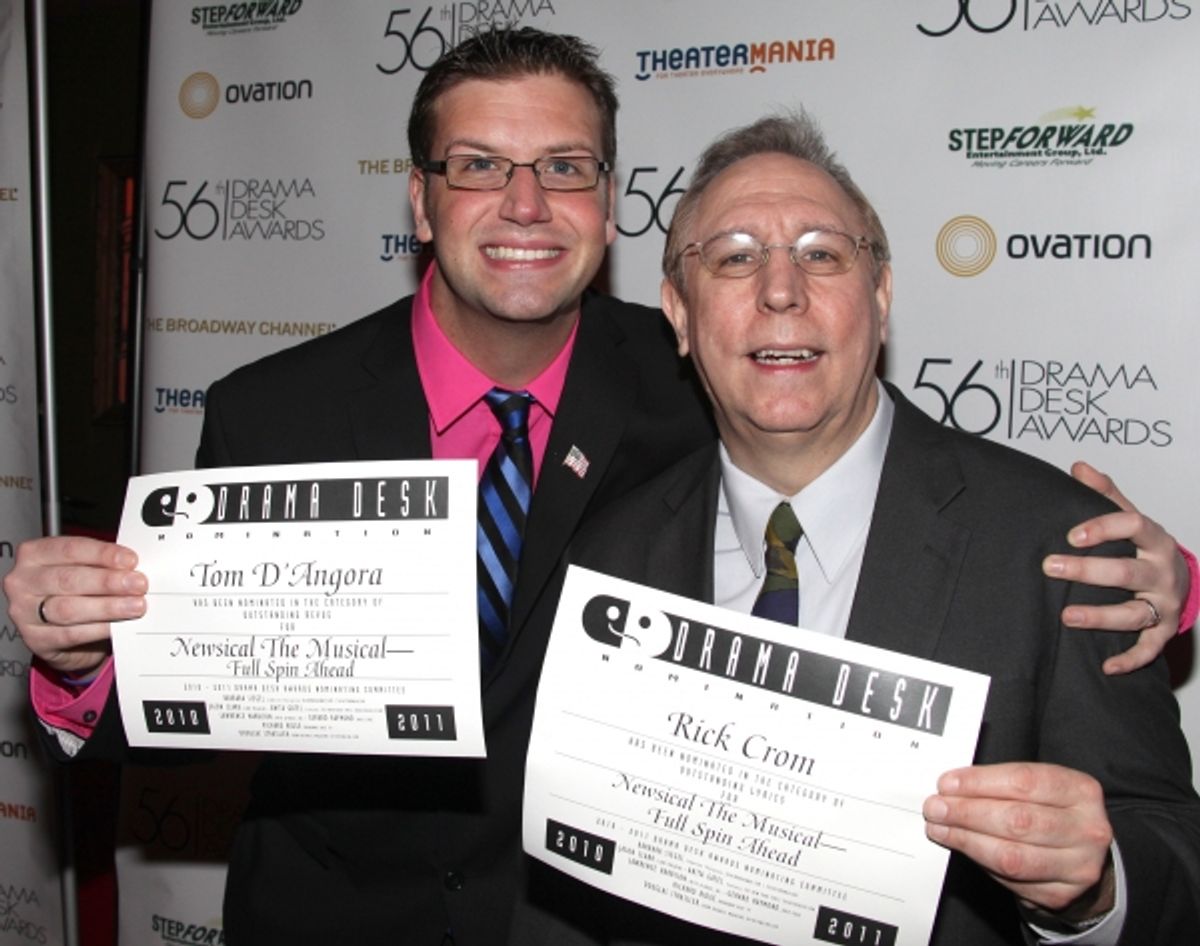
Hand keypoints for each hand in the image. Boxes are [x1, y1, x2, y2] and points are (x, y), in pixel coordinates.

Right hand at [2, 535, 146, 674]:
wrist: (59, 630)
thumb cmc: (74, 590)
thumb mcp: (83, 569)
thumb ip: (102, 564)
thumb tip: (134, 566)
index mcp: (34, 554)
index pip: (69, 549)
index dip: (102, 554)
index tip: (130, 560)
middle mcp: (24, 581)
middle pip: (68, 579)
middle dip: (108, 582)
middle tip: (138, 584)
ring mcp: (24, 612)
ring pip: (69, 608)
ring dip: (107, 607)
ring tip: (135, 605)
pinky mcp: (35, 639)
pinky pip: (71, 634)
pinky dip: (99, 629)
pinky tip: (118, 626)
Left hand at [924, 762, 1114, 919]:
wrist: (1082, 856)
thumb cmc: (1052, 812)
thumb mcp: (1040, 788)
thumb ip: (1001, 784)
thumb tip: (952, 787)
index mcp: (1081, 791)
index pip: (1024, 781)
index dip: (980, 782)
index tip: (947, 783)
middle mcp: (1087, 829)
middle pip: (1017, 820)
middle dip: (967, 813)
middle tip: (936, 808)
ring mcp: (1078, 866)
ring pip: (1011, 855)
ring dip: (966, 840)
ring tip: (940, 828)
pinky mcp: (1061, 895)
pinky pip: (1010, 880)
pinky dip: (980, 862)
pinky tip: (962, 847)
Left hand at [1042, 461, 1187, 673]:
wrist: (1179, 578)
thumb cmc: (1144, 545)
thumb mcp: (1129, 516)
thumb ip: (1105, 494)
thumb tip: (1079, 467)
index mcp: (1155, 539)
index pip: (1134, 525)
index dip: (1103, 528)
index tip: (1071, 534)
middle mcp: (1163, 571)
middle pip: (1127, 572)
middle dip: (1088, 571)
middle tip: (1050, 567)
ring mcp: (1165, 602)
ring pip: (1135, 613)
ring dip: (1101, 616)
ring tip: (1066, 616)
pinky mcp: (1164, 629)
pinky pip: (1149, 647)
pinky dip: (1130, 659)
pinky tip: (1107, 666)